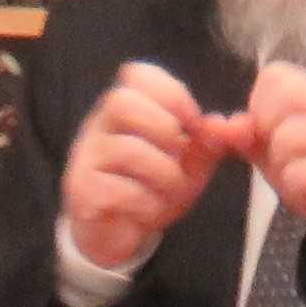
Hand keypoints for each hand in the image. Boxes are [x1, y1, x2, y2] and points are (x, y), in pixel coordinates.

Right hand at [62, 62, 245, 267]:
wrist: (118, 231)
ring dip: (163, 173)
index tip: (194, 123)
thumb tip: (224, 123)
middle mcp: (99, 124)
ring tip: (172, 189)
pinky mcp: (81, 191)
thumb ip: (209, 142)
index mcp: (126, 107)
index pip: (138, 74)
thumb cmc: (153, 185)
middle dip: (164, 128)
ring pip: (126, 150)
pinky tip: (151, 209)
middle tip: (179, 155)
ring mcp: (86, 157)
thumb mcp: (189, 162)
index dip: (172, 93)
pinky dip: (146, 202)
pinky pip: (116, 190)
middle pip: (121, 102)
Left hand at [243, 61, 305, 253]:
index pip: (273, 78)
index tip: (276, 133)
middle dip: (272, 143)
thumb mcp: (267, 148)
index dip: (262, 109)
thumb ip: (239, 133)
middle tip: (292, 160)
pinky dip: (300, 191)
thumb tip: (211, 125)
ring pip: (285, 144)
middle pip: (274, 109)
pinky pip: (301, 176)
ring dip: (287, 172)